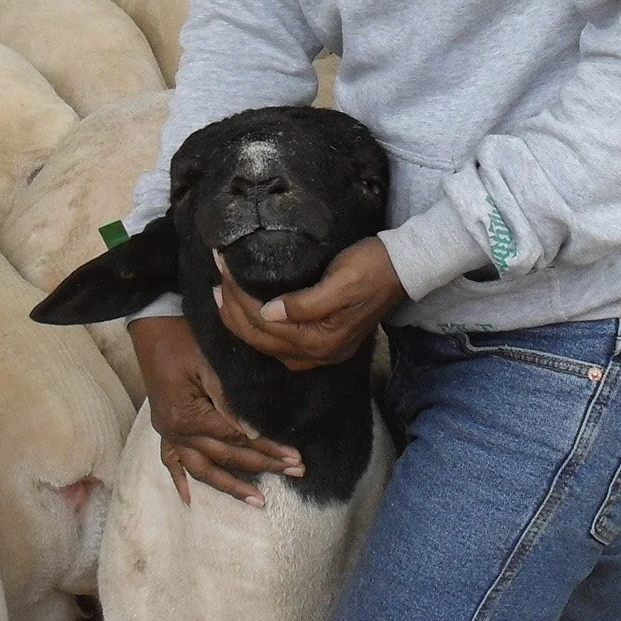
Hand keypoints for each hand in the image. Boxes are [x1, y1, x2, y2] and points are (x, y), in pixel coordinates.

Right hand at [128, 314, 303, 506]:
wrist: (152, 325)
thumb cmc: (183, 337)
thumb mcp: (209, 362)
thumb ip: (230, 400)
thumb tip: (254, 431)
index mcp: (188, 416)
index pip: (237, 439)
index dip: (268, 449)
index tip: (294, 457)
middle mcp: (176, 432)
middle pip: (225, 456)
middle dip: (262, 466)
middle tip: (295, 472)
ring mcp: (168, 432)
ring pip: (201, 468)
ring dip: (230, 486)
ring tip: (257, 502)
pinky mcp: (163, 427)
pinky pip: (170, 461)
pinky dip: (180, 480)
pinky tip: (189, 499)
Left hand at [213, 236, 405, 372]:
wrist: (404, 268)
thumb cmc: (372, 267)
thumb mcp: (340, 281)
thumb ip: (305, 303)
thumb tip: (268, 313)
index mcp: (321, 339)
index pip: (264, 324)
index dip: (238, 299)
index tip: (222, 269)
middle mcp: (319, 353)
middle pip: (261, 339)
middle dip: (232, 311)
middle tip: (216, 282)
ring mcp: (323, 352)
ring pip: (268, 345)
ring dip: (241, 323)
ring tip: (222, 299)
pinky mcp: (325, 343)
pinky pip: (281, 346)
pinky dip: (260, 332)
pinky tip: (250, 318)